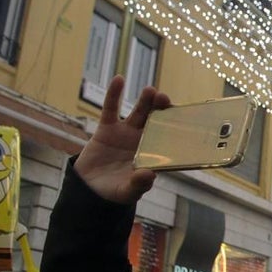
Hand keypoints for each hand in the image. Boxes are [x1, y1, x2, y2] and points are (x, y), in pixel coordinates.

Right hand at [74, 76, 170, 203]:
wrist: (88, 189)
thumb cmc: (114, 192)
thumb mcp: (127, 192)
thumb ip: (138, 184)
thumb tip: (149, 175)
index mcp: (153, 154)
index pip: (168, 138)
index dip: (175, 127)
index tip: (182, 116)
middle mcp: (143, 141)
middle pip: (156, 121)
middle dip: (162, 110)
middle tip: (165, 100)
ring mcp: (126, 133)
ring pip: (139, 113)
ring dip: (145, 101)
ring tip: (151, 91)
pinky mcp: (107, 128)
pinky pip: (111, 109)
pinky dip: (115, 94)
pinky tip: (119, 79)